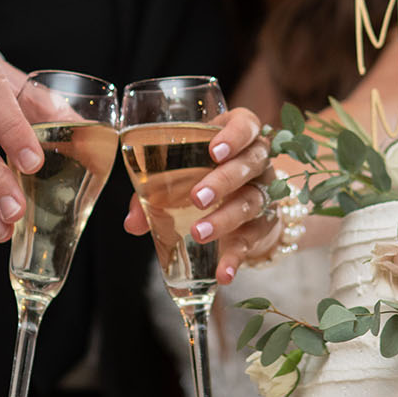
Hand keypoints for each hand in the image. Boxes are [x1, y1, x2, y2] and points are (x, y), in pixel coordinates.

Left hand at [122, 104, 276, 281]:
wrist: (244, 209)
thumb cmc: (201, 178)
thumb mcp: (178, 176)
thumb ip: (151, 192)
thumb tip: (132, 223)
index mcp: (235, 137)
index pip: (246, 124)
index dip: (234, 135)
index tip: (215, 150)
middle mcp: (256, 162)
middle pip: (249, 164)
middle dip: (223, 180)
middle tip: (197, 197)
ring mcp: (264, 193)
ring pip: (252, 201)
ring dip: (225, 218)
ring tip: (198, 234)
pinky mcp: (265, 225)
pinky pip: (254, 239)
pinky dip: (236, 257)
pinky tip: (223, 272)